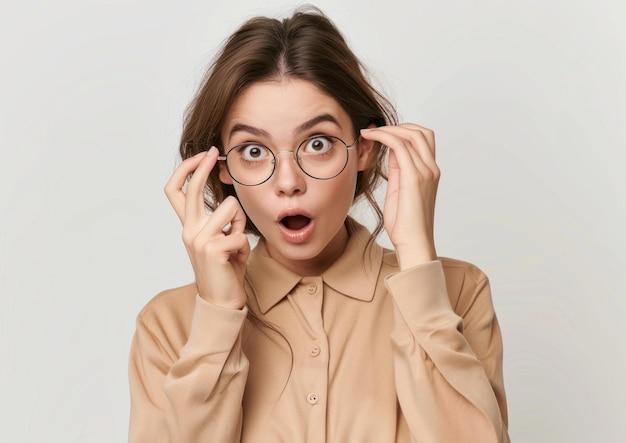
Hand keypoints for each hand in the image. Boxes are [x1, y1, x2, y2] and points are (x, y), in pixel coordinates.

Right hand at [164, 147, 249, 308]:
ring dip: (241, 224)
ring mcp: (199, 240)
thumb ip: (221, 220)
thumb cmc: (225, 269)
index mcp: (189, 226)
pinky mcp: (213, 249)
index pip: (175, 191)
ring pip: (231, 208)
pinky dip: (244, 245)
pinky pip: (240, 232)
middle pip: (191, 189)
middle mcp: (189, 230)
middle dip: (204, 166)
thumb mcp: (220, 239)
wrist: (222, 300)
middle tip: (215, 152)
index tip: (203, 155)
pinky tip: (238, 259)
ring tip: (236, 244)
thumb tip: (230, 198)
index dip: (187, 170)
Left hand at [360, 124, 438, 269]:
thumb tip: (392, 150)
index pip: (421, 139)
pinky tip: (371, 138)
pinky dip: (384, 136)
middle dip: (396, 126)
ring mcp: (425, 172)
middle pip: (420, 131)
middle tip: (374, 131)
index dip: (401, 131)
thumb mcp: (400, 190)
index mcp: (429, 172)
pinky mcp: (415, 177)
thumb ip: (399, 169)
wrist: (413, 243)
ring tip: (369, 133)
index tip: (380, 134)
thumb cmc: (405, 223)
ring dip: (387, 129)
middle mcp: (431, 168)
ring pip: (410, 134)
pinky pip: (400, 145)